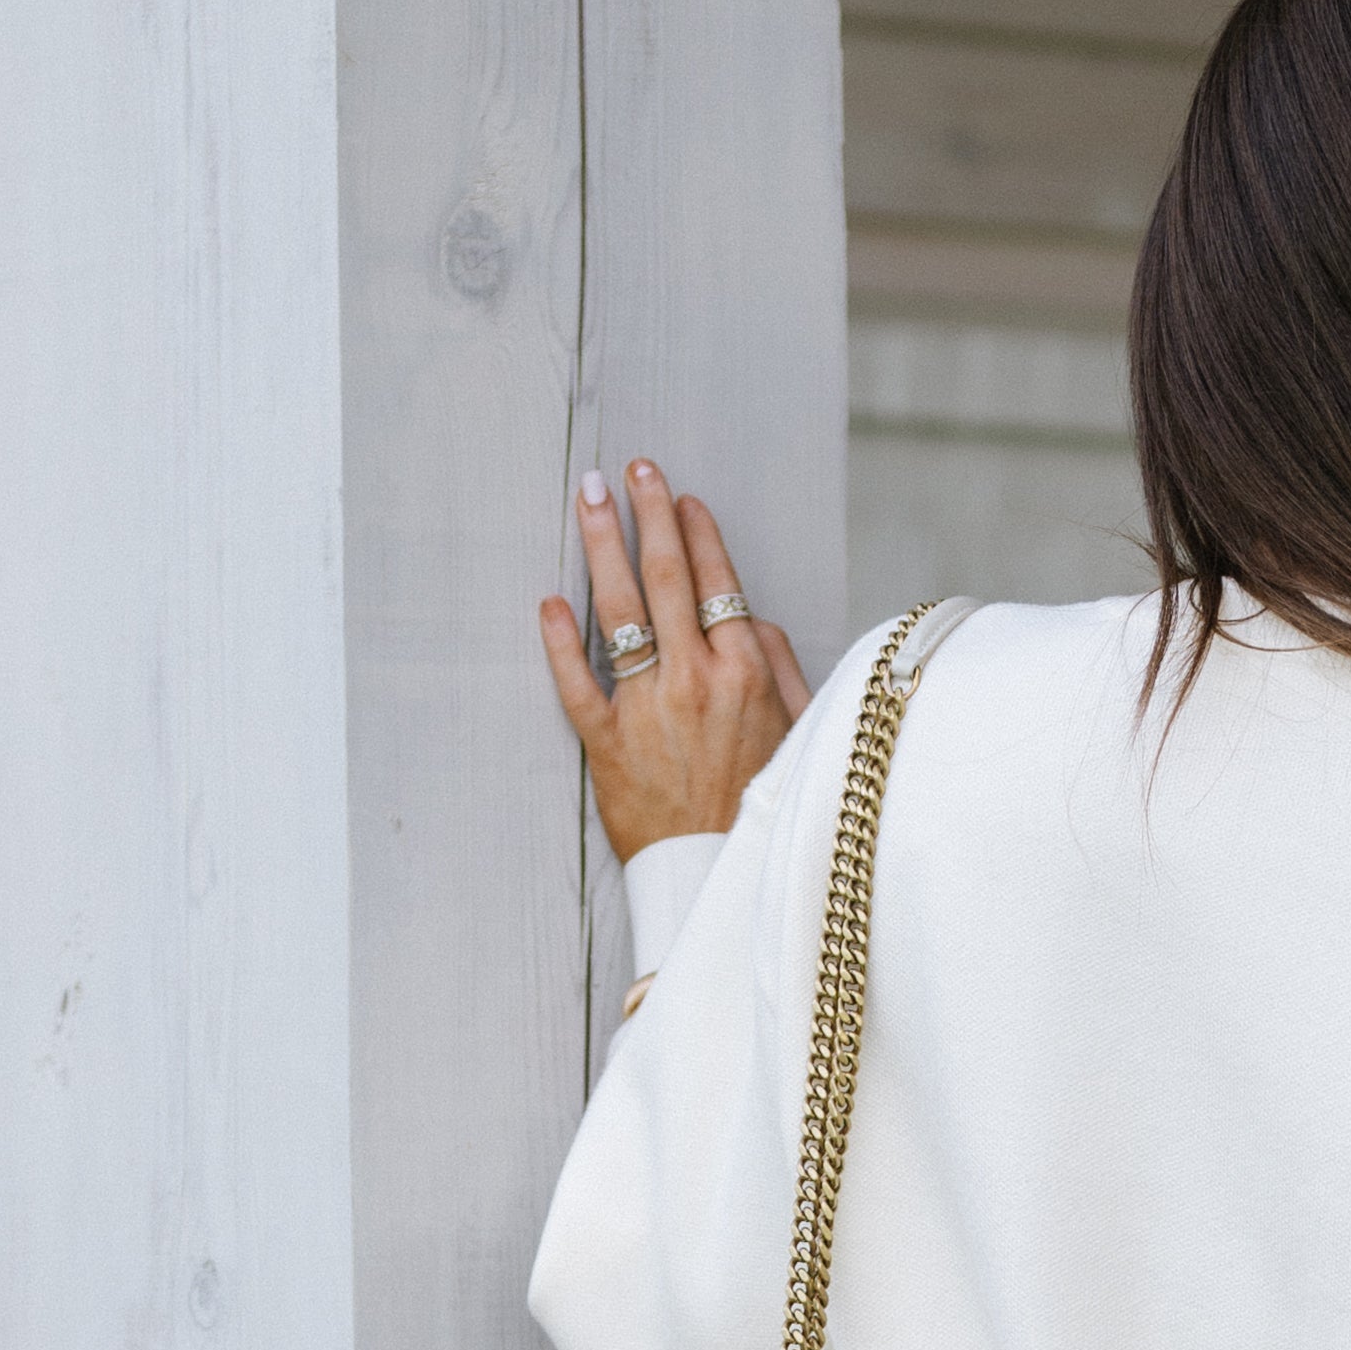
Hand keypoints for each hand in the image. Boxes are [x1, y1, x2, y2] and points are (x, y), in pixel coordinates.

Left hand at [539, 459, 810, 864]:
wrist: (725, 880)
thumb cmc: (765, 808)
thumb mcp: (801, 733)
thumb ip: (777, 668)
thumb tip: (750, 619)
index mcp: (745, 674)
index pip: (717, 582)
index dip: (697, 533)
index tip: (681, 496)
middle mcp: (695, 681)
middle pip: (665, 578)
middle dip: (647, 514)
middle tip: (630, 469)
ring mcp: (647, 711)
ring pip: (620, 613)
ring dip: (602, 548)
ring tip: (588, 501)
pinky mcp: (608, 746)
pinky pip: (578, 684)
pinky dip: (560, 642)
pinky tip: (549, 602)